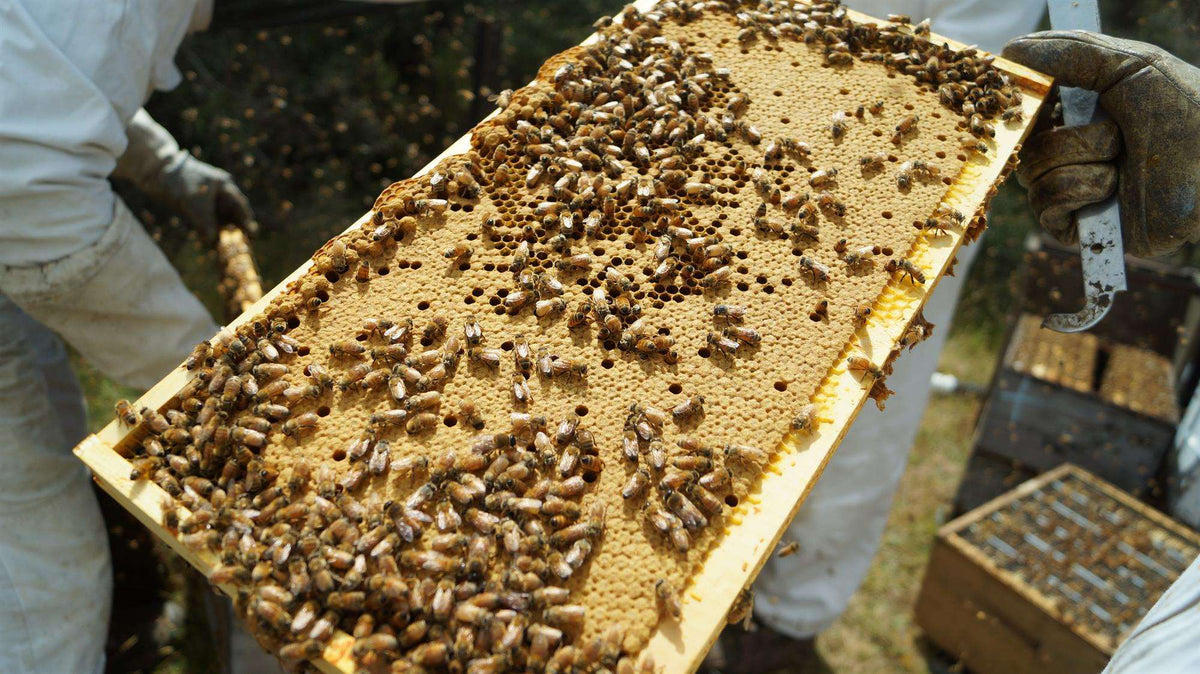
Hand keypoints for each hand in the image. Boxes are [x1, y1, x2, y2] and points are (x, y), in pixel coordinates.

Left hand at [159, 156, 255, 241]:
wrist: (155, 172)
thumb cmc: (179, 182)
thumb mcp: (194, 203)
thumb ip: (206, 222)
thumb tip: (213, 240)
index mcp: (224, 186)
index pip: (241, 206)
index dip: (246, 221)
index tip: (251, 235)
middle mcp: (218, 193)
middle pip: (232, 214)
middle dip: (236, 229)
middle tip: (241, 244)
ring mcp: (206, 199)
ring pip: (219, 219)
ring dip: (222, 232)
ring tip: (225, 247)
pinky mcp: (194, 206)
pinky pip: (206, 221)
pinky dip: (208, 231)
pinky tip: (209, 241)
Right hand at [1002, 31, 1199, 256]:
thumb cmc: (1184, 109)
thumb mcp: (1127, 64)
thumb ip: (1069, 50)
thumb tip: (1009, 51)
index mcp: (1076, 114)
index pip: (1024, 110)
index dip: (1024, 105)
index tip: (1036, 95)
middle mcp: (1069, 152)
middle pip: (1023, 143)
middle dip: (1067, 135)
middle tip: (1110, 131)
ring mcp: (1071, 190)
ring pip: (1032, 172)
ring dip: (1083, 159)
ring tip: (1121, 159)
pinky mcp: (1078, 226)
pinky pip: (1046, 205)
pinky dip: (1081, 188)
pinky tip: (1113, 188)